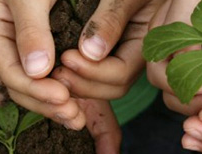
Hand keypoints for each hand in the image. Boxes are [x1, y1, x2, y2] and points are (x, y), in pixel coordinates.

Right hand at [0, 0, 83, 128]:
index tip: (64, 98)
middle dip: (47, 106)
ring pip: (36, 91)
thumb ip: (32, 29)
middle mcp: (6, 49)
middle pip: (22, 90)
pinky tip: (81, 105)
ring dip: (56, 107)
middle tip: (75, 117)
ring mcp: (24, 54)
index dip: (37, 92)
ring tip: (79, 119)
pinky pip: (50, 82)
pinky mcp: (45, 54)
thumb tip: (37, 71)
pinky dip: (65, 94)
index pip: (12, 75)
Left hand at [50, 0, 164, 99]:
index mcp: (149, 41)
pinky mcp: (110, 48)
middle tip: (54, 71)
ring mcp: (125, 52)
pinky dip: (76, 72)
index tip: (66, 57)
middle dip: (83, 83)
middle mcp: (138, 53)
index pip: (121, 74)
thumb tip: (91, 53)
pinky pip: (94, 70)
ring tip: (52, 70)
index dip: (93, 72)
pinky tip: (57, 63)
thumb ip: (110, 19)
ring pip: (102, 83)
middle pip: (112, 86)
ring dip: (77, 81)